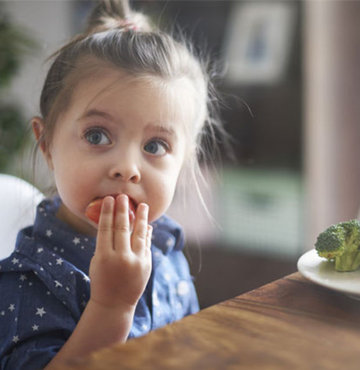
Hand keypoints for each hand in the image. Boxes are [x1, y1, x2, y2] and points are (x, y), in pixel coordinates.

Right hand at [88, 195, 151, 309]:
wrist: (114, 304)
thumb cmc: (102, 280)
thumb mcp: (97, 262)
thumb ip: (106, 243)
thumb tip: (116, 223)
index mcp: (103, 257)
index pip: (106, 229)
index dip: (108, 212)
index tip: (109, 199)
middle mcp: (120, 258)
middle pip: (122, 228)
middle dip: (123, 210)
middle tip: (123, 196)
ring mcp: (136, 262)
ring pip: (139, 234)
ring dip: (141, 218)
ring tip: (143, 205)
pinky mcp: (146, 265)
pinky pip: (146, 244)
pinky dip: (147, 234)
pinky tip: (147, 224)